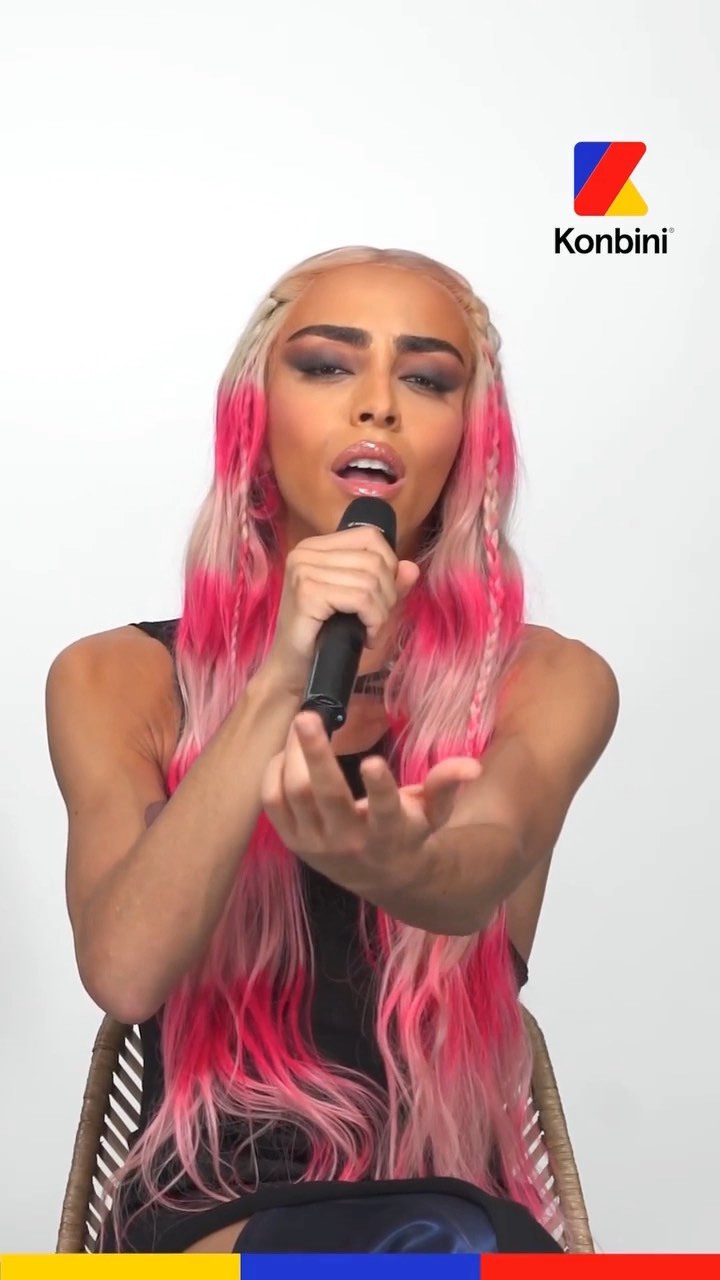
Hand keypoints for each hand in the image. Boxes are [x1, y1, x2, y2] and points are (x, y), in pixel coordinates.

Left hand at [259, 710, 481, 897]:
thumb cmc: (410, 832)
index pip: (384, 810)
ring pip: (294, 795)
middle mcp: (349, 841)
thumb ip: (447, 783)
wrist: (384, 877)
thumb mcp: (434, 810)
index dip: (378, 787)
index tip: (372, 761)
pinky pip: (273, 803)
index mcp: (388, 832)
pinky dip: (274, 773)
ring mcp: (316, 844)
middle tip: (308, 716)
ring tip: (300, 723)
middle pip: (325, 796)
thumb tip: (473, 766)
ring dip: (293, 755)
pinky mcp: (292, 841)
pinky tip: (286, 752)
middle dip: (315, 754)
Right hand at [263, 526, 419, 697]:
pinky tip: (366, 638)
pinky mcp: (307, 593)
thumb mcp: (359, 604)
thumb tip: (411, 568)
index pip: (369, 536)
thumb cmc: (323, 637)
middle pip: (374, 560)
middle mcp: (304, 552)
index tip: (380, 598)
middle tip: (375, 621)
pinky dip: (373, 621)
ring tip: (369, 631)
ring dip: (380, 612)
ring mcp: (303, 571)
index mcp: (315, 547)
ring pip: (371, 580)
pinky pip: (361, 598)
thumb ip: (386, 583)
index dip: (388, 567)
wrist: (292, 671)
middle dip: (387, 595)